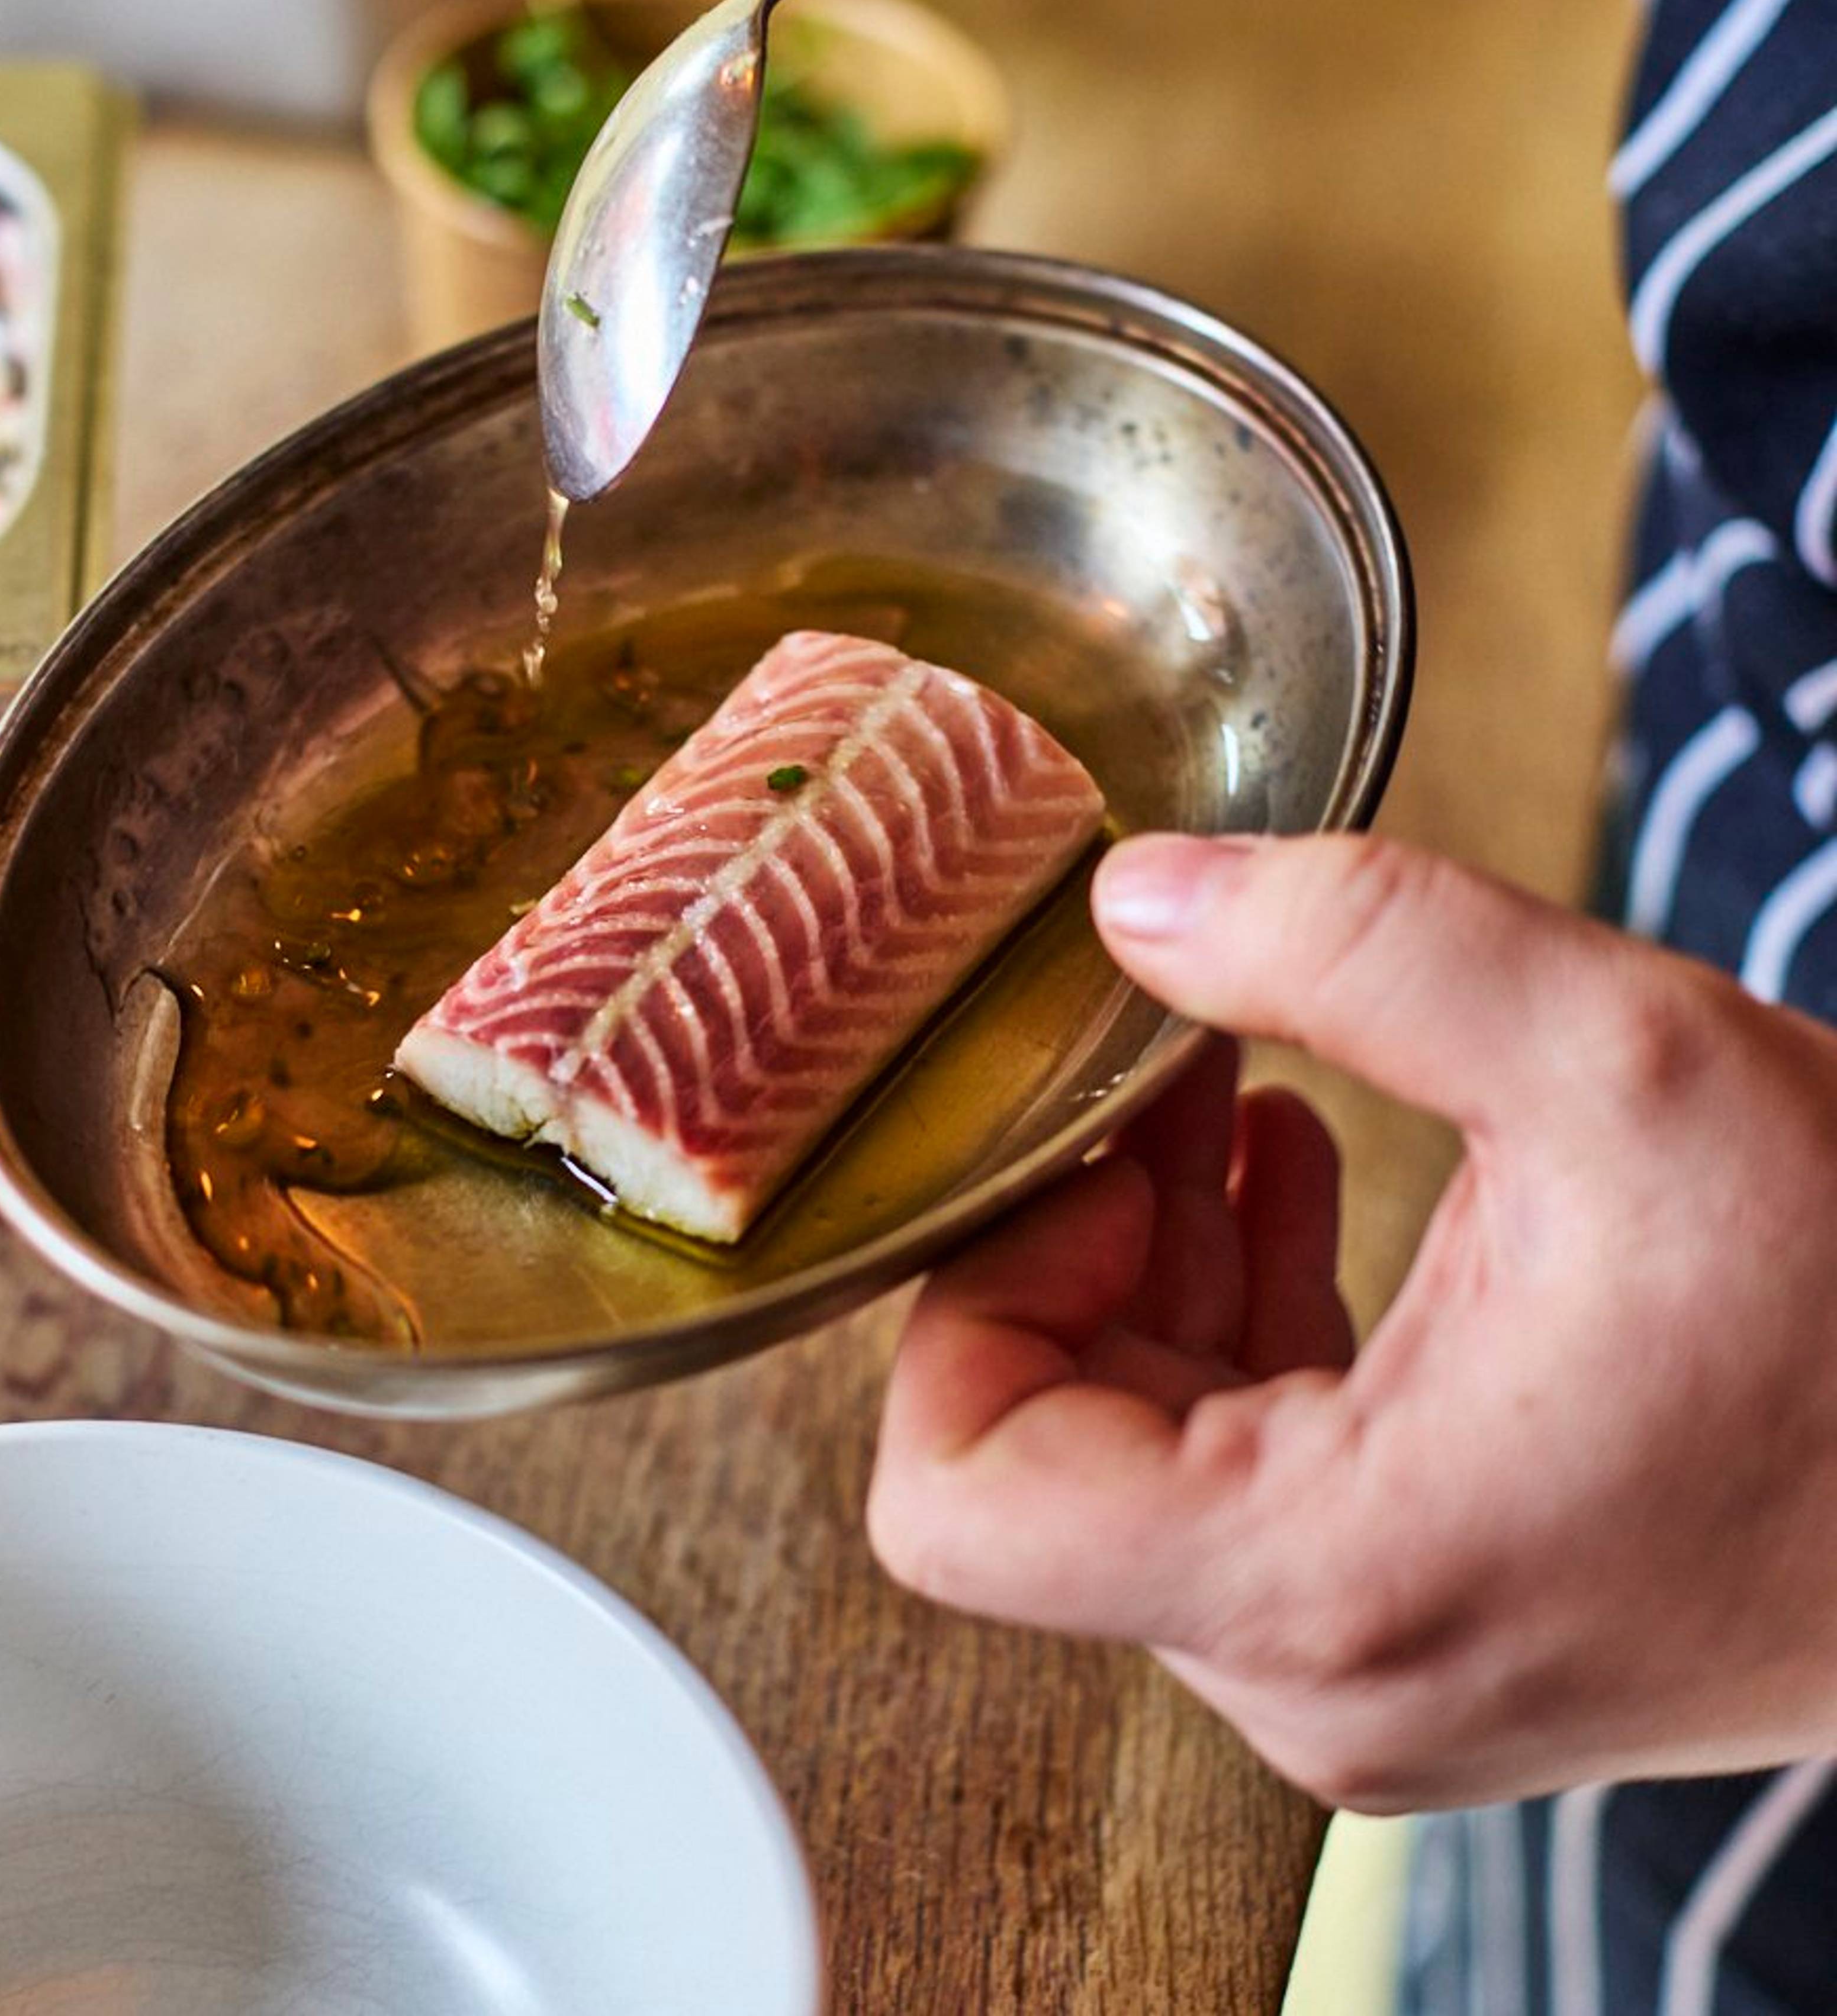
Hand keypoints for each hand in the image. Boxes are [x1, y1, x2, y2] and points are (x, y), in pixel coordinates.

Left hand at [868, 833, 1836, 1807]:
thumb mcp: (1617, 1057)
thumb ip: (1353, 945)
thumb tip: (1137, 899)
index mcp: (1327, 1575)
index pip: (956, 1503)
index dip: (973, 1299)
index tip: (1082, 1152)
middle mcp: (1328, 1674)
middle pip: (1047, 1463)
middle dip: (1083, 1247)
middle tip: (1162, 1078)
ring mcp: (1381, 1672)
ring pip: (1148, 1463)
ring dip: (1166, 1268)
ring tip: (1235, 1101)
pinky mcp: (1439, 1631)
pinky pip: (1256, 1478)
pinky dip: (1246, 1324)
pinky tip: (1303, 1176)